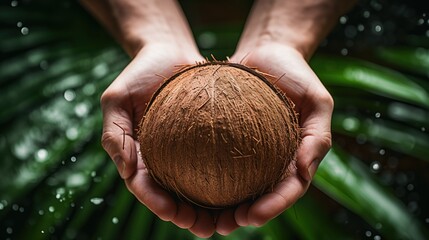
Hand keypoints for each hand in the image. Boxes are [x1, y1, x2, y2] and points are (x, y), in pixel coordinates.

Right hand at [100, 43, 218, 237]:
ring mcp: (186, 150)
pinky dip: (229, 180)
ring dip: (211, 208)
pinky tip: (245, 189)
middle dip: (188, 216)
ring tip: (228, 221)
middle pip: (174, 195)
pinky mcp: (209, 139)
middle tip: (206, 228)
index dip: (157, 203)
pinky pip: (219, 162)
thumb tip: (125, 171)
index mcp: (139, 154)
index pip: (145, 186)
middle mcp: (164, 157)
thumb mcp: (116, 99)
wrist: (170, 51)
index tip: (173, 213)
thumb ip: (114, 134)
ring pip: (199, 186)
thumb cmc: (140, 73)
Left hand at [214, 43, 333, 233]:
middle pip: (259, 196)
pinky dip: (204, 176)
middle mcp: (272, 159)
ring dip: (220, 206)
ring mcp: (249, 150)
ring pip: (235, 185)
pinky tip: (186, 185)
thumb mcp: (318, 101)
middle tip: (222, 226)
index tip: (251, 217)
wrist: (267, 51)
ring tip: (201, 218)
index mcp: (295, 157)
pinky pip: (215, 160)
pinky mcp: (227, 138)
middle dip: (242, 216)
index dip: (272, 207)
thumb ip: (318, 137)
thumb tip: (304, 172)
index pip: (287, 190)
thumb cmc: (297, 74)